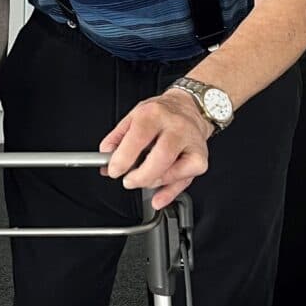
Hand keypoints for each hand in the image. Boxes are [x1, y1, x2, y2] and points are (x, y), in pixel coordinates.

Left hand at [98, 89, 211, 210]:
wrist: (190, 108)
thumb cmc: (160, 114)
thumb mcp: (133, 117)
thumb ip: (116, 138)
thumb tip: (105, 160)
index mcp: (154, 114)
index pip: (138, 138)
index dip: (123, 158)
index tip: (114, 170)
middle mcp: (176, 127)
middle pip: (160, 157)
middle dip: (140, 176)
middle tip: (128, 180)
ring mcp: (191, 143)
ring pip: (173, 171)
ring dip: (152, 182)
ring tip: (142, 179)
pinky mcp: (200, 158)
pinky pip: (185, 181)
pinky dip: (169, 193)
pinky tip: (157, 197)